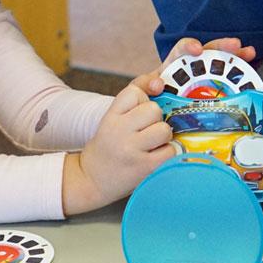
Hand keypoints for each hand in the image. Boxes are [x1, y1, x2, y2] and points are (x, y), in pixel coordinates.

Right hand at [62, 84, 172, 214]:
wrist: (91, 181)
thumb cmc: (108, 146)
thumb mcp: (113, 118)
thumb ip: (136, 94)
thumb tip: (159, 81)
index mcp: (111, 116)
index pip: (135, 91)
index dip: (141, 101)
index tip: (137, 113)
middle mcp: (119, 131)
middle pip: (154, 109)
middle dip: (155, 119)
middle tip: (146, 131)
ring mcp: (132, 149)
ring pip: (164, 129)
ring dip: (163, 137)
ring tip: (152, 145)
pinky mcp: (144, 167)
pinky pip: (170, 151)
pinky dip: (167, 153)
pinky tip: (155, 157)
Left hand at [130, 37, 258, 96]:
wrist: (145, 126)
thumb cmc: (143, 103)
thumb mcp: (139, 92)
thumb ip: (143, 85)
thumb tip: (157, 84)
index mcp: (173, 67)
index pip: (182, 51)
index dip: (189, 47)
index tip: (197, 49)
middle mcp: (190, 73)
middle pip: (209, 54)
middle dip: (223, 47)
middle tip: (238, 46)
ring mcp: (202, 86)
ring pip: (221, 69)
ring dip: (235, 59)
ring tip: (249, 53)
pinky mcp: (210, 101)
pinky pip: (225, 91)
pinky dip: (238, 84)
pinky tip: (251, 81)